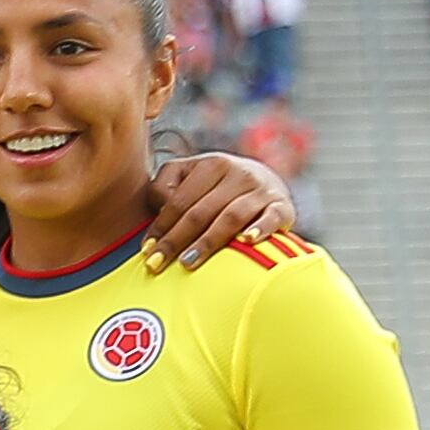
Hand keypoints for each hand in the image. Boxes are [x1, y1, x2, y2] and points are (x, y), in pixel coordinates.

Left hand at [147, 152, 298, 265]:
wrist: (266, 184)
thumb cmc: (217, 188)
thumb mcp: (190, 176)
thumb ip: (165, 185)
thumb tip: (160, 205)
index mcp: (212, 164)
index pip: (179, 201)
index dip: (160, 226)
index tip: (146, 251)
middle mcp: (239, 173)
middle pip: (201, 212)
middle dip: (175, 240)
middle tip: (156, 264)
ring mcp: (262, 189)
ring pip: (231, 217)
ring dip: (207, 241)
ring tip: (187, 263)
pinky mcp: (282, 206)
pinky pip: (271, 218)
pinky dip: (260, 229)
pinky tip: (246, 242)